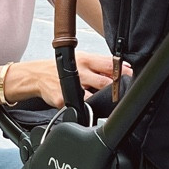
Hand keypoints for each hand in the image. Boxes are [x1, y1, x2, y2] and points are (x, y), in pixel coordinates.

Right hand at [5, 52, 127, 108]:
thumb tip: (124, 68)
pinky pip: (79, 106)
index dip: (123, 71)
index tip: (132, 77)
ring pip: (93, 96)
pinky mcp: (63, 99)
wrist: (36, 76)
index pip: (109, 64)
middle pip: (104, 81)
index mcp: (86, 60)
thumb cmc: (61, 68)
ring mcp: (71, 86)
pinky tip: (90, 109)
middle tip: (123, 93)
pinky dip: (86, 109)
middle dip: (116, 88)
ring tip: (107, 102)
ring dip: (103, 100)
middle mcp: (80, 72)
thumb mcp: (80, 60)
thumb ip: (100, 65)